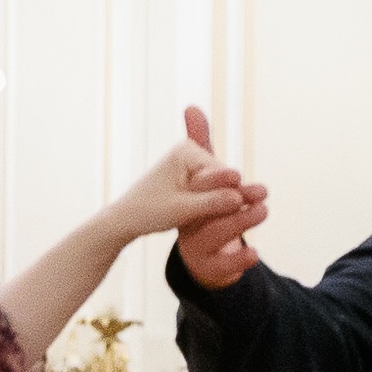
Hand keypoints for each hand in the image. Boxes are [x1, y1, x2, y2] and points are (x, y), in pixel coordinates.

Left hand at [107, 102, 265, 261]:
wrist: (127, 218)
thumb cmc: (150, 212)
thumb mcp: (183, 210)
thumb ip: (212, 202)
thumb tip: (240, 199)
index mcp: (187, 151)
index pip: (224, 176)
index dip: (229, 197)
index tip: (236, 208)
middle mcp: (191, 151)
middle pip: (223, 181)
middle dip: (227, 199)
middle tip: (245, 214)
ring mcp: (191, 163)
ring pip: (219, 188)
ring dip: (222, 205)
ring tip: (235, 220)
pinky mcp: (191, 177)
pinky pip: (210, 192)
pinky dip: (213, 206)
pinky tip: (219, 221)